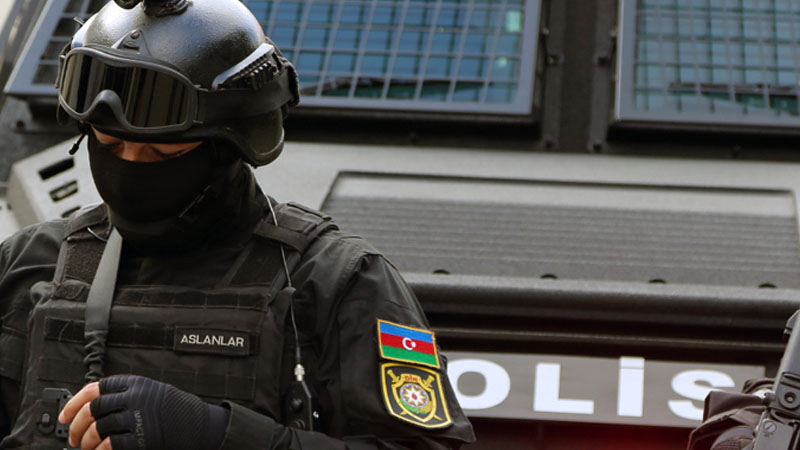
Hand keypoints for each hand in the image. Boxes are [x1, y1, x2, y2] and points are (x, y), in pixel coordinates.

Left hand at [58, 375, 229, 449]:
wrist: (201, 425)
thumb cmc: (176, 411)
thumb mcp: (151, 393)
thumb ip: (126, 396)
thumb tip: (93, 411)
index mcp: (136, 383)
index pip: (95, 389)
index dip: (74, 403)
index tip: (65, 415)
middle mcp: (135, 397)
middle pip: (93, 410)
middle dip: (76, 427)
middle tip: (73, 438)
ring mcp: (138, 417)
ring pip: (97, 429)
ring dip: (87, 442)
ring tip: (87, 448)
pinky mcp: (142, 437)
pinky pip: (110, 445)